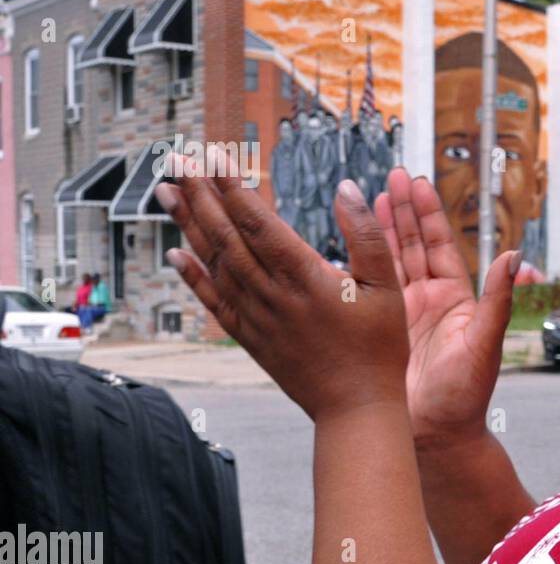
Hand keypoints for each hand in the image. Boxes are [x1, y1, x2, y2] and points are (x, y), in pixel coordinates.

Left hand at [157, 153, 408, 421]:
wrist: (356, 408)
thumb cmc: (380, 348)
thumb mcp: (390, 287)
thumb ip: (368, 234)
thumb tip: (346, 189)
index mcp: (306, 277)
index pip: (257, 221)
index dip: (232, 185)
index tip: (214, 155)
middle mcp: (273, 295)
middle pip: (226, 236)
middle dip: (201, 195)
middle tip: (179, 161)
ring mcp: (257, 317)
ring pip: (214, 263)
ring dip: (189, 226)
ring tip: (167, 192)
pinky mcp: (252, 338)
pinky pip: (214, 302)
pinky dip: (192, 277)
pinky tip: (175, 255)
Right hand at [374, 168, 518, 447]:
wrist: (435, 438)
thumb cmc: (465, 397)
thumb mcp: (483, 345)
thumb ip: (497, 299)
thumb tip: (515, 254)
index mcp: (455, 300)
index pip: (439, 246)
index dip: (427, 213)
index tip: (416, 182)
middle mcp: (428, 303)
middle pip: (412, 246)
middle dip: (402, 211)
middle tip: (390, 177)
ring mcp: (401, 316)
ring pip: (387, 263)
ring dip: (379, 231)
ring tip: (368, 199)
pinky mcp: (379, 332)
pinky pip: (365, 292)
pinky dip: (354, 267)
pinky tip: (340, 245)